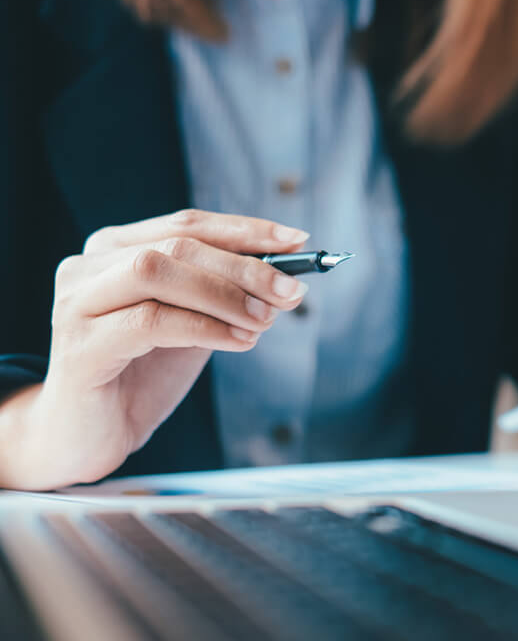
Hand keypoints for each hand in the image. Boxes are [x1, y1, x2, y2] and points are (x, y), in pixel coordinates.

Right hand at [0, 210, 310, 489]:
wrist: (88, 436)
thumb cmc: (141, 374)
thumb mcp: (193, 323)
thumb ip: (225, 295)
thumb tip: (285, 278)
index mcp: (115, 249)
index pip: (187, 224)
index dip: (245, 230)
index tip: (297, 240)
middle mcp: (88, 266)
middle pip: (177, 244)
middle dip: (244, 265)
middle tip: (290, 292)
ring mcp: (77, 303)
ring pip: (157, 272)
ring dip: (225, 294)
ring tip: (266, 321)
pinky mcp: (80, 346)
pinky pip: (150, 321)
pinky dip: (204, 327)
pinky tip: (240, 340)